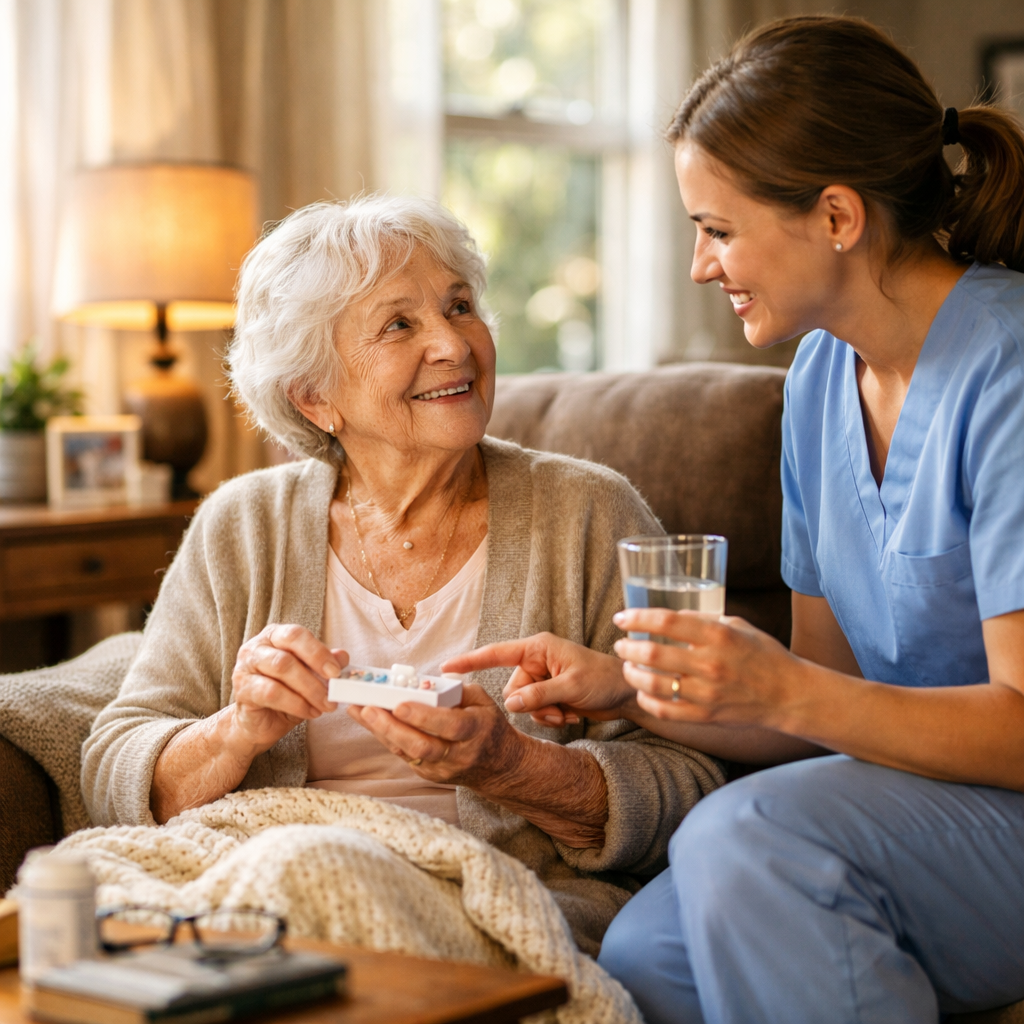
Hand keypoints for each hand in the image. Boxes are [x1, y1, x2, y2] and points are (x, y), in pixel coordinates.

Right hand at [229, 623, 346, 755]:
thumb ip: (324, 665)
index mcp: (275, 636)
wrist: (259, 723)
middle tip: (333, 691)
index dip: (318, 652)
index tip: (336, 672)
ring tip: (325, 705)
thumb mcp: (310, 677)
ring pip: (281, 670)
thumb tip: (342, 656)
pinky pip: (272, 693)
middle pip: (288, 653)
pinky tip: (310, 713)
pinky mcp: (242, 690)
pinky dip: (296, 704)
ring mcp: (245, 667)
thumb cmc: (286, 694)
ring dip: (309, 690)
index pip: (296, 635)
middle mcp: (256, 647)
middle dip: (315, 672)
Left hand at [347, 683, 524, 788]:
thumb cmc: (487, 725)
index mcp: (476, 730)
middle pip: (422, 746)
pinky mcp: (429, 775)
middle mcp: (459, 754)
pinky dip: (385, 736)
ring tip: (359, 710)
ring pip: (408, 752)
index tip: (400, 704)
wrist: (498, 765)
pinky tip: (369, 720)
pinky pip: (404, 755)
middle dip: (392, 727)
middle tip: (368, 708)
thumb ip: (456, 689)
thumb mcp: (483, 701)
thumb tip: (424, 681)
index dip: (423, 717)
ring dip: (381, 731)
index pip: (448, 726)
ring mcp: (443, 769)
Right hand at [442, 633, 634, 727]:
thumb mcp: (571, 687)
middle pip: (512, 690)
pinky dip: (551, 717)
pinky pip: (535, 712)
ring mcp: (542, 678)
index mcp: (538, 648)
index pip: (496, 653)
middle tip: (558, 709)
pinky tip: (571, 714)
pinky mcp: (548, 694)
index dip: (469, 661)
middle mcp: (536, 661)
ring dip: (544, 714)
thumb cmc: (604, 679)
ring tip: (568, 711)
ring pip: (523, 705)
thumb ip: (539, 695)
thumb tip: (511, 704)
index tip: (445, 669)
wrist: (627, 692)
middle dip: (533, 705)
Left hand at [612, 608, 799, 724]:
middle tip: (621, 644)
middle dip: (628, 647)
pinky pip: (665, 710)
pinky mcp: (706, 716)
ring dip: (632, 674)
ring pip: (653, 684)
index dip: (637, 617)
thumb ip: (704, 620)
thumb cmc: (763, 655)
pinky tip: (642, 692)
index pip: (666, 621)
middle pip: (653, 653)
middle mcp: (710, 663)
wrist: (789, 695)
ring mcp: (707, 693)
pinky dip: (647, 699)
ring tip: (628, 666)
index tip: (621, 618)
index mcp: (718, 635)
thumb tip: (671, 615)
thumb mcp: (737, 626)